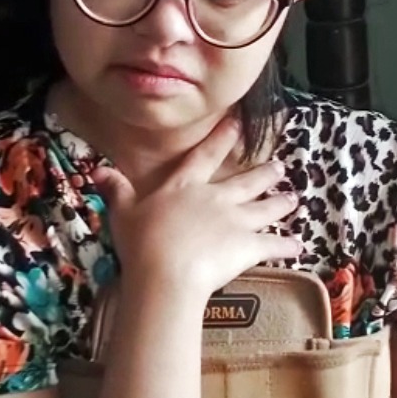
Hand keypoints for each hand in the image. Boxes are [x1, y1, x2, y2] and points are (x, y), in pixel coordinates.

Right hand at [93, 117, 298, 304]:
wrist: (167, 273)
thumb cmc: (142, 243)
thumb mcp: (123, 213)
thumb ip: (116, 190)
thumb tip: (98, 169)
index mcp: (186, 187)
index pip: (206, 156)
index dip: (223, 138)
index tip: (239, 124)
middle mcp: (216, 198)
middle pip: (246, 181)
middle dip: (265, 173)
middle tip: (281, 166)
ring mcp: (236, 220)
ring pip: (266, 208)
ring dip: (281, 203)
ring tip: (294, 199)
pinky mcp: (249, 245)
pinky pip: (274, 244)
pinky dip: (287, 245)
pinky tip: (299, 245)